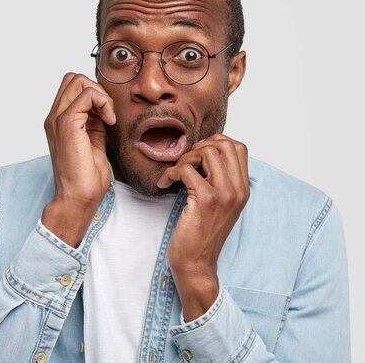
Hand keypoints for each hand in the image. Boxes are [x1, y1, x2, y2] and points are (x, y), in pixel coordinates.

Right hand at [41, 73, 115, 246]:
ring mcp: (57, 119)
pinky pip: (87, 95)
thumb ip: (95, 123)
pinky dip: (103, 103)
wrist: (77, 197)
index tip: (106, 114)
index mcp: (58, 121)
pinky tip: (109, 121)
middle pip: (73, 78)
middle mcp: (54, 117)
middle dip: (96, 89)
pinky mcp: (67, 124)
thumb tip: (104, 109)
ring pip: (78, 81)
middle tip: (108, 112)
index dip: (93, 93)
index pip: (72, 87)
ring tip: (108, 117)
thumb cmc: (85, 178)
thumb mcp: (94, 142)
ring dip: (100, 94)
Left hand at [157, 134, 249, 320]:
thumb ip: (220, 181)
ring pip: (206, 151)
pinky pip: (185, 169)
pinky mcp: (205, 199)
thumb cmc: (202, 234)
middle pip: (224, 143)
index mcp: (243, 189)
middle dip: (199, 146)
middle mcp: (237, 189)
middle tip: (185, 163)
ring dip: (184, 158)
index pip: (238, 147)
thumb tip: (205, 154)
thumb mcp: (220, 205)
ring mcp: (223, 194)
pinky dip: (170, 173)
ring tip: (175, 174)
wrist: (197, 263)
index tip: (197, 156)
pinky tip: (164, 184)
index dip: (215, 143)